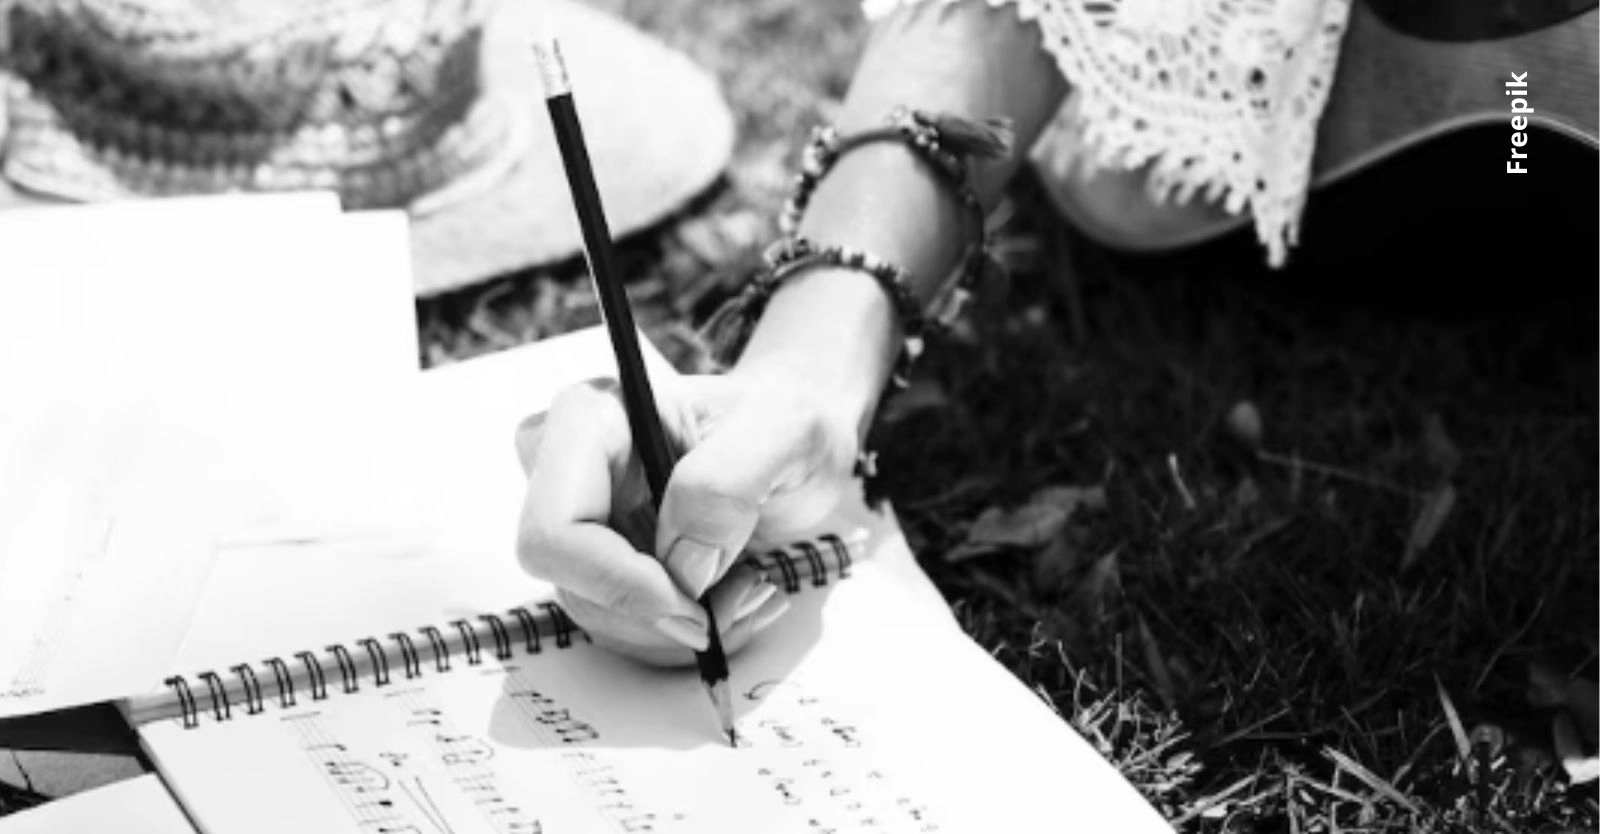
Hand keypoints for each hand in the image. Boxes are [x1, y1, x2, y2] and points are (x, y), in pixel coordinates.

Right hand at [513, 366, 861, 665]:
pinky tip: (735, 589)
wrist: (804, 446)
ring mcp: (585, 519)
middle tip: (744, 591)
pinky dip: (686, 626)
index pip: (554, 531)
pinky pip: (628, 625)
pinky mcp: (607, 558)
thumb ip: (725, 484)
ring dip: (684, 623)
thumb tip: (681, 563)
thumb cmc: (790, 421)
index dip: (617, 582)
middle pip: (573, 584)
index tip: (694, 603)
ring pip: (602, 616)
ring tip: (750, 583)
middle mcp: (572, 469)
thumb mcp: (785, 431)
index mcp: (593, 419)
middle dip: (662, 611)